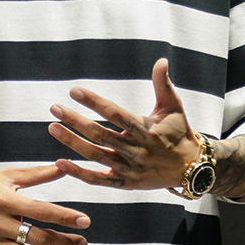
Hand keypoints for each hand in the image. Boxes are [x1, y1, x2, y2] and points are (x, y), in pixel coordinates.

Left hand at [48, 58, 200, 189]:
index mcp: (147, 130)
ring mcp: (131, 168)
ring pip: (97, 156)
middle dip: (75, 121)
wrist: (191, 169)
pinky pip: (99, 181)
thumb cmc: (180, 133)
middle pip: (101, 135)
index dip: (94, 102)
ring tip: (53, 128)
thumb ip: (163, 84)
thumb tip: (162, 60)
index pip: (116, 114)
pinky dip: (80, 173)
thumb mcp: (174, 108)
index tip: (74, 91)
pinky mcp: (126, 183)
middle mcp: (137, 150)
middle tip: (55, 109)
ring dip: (73, 143)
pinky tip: (60, 163)